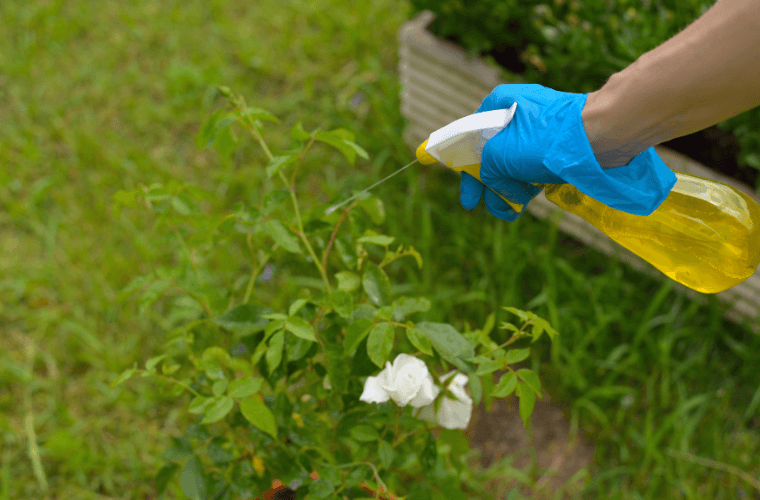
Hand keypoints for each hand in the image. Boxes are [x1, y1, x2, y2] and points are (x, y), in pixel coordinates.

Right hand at [460, 84, 676, 220]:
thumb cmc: (544, 141)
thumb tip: (497, 187)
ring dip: (511, 188)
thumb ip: (485, 171)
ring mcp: (540, 125)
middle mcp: (517, 111)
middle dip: (491, 186)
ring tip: (513, 210)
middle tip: (493, 209)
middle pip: (494, 154)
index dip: (466, 173)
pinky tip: (531, 197)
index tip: (469, 200)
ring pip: (516, 161)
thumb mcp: (498, 156)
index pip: (470, 141)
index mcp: (498, 104)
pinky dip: (530, 181)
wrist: (601, 134)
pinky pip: (536, 162)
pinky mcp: (559, 139)